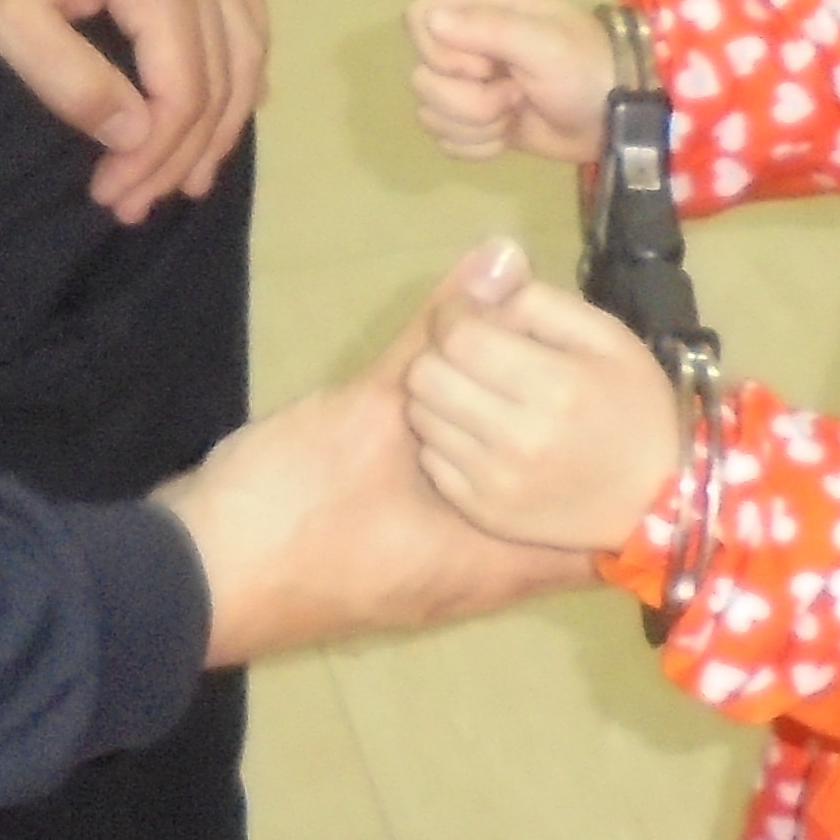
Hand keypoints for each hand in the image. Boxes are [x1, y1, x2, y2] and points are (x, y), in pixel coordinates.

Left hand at [0, 0, 269, 221]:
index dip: (155, 155)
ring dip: (227, 112)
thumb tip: (137, 137)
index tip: (113, 198)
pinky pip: (241, 0)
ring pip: (246, 39)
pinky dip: (244, 55)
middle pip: (221, 73)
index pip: (184, 88)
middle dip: (185, 150)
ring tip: (195, 172)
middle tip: (139, 204)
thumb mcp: (5, 16)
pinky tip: (235, 93)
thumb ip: (73, 81)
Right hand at [153, 264, 594, 663]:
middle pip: (550, 530)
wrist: (191, 579)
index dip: (628, 490)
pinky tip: (463, 415)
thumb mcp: (365, 411)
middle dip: (574, 466)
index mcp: (486, 562)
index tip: (648, 430)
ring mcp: (425, 579)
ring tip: (551, 392)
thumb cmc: (290, 508)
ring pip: (497, 519)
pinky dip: (467, 471)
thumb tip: (502, 256)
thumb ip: (434, 336)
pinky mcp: (385, 560)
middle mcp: (468, 583)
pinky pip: (453, 518)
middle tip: (604, 393)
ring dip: (517, 463)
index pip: (595, 544)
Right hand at [406, 0, 620, 166]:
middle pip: (422, 76)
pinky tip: (509, 135)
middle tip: (514, 93)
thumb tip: (430, 19)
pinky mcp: (477, 125)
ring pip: (430, 113)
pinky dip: (479, 146)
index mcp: (482, 11)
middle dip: (467, 99)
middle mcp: (468, 47)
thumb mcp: (544, 42)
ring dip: (476, 125)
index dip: (440, 50)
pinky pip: (446, 140)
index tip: (482, 65)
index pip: (420, 18)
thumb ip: (488, 27)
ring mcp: (471, 89)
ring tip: (516, 113)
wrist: (619, 119)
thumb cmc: (586, 69)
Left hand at [406, 238, 684, 558]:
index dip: (453, 314)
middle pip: (426, 376)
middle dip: (439, 353)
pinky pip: (431, 460)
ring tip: (476, 395)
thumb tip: (482, 279)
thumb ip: (538, 301)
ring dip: (438, 396)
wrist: (660, 499)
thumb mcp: (606, 336)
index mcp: (556, 385)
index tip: (469, 315)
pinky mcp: (484, 512)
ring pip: (421, 417)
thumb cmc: (635, 406)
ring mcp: (497, 482)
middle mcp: (519, 438)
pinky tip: (480, 435)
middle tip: (470, 356)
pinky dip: (445, 440)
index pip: (458, 336)